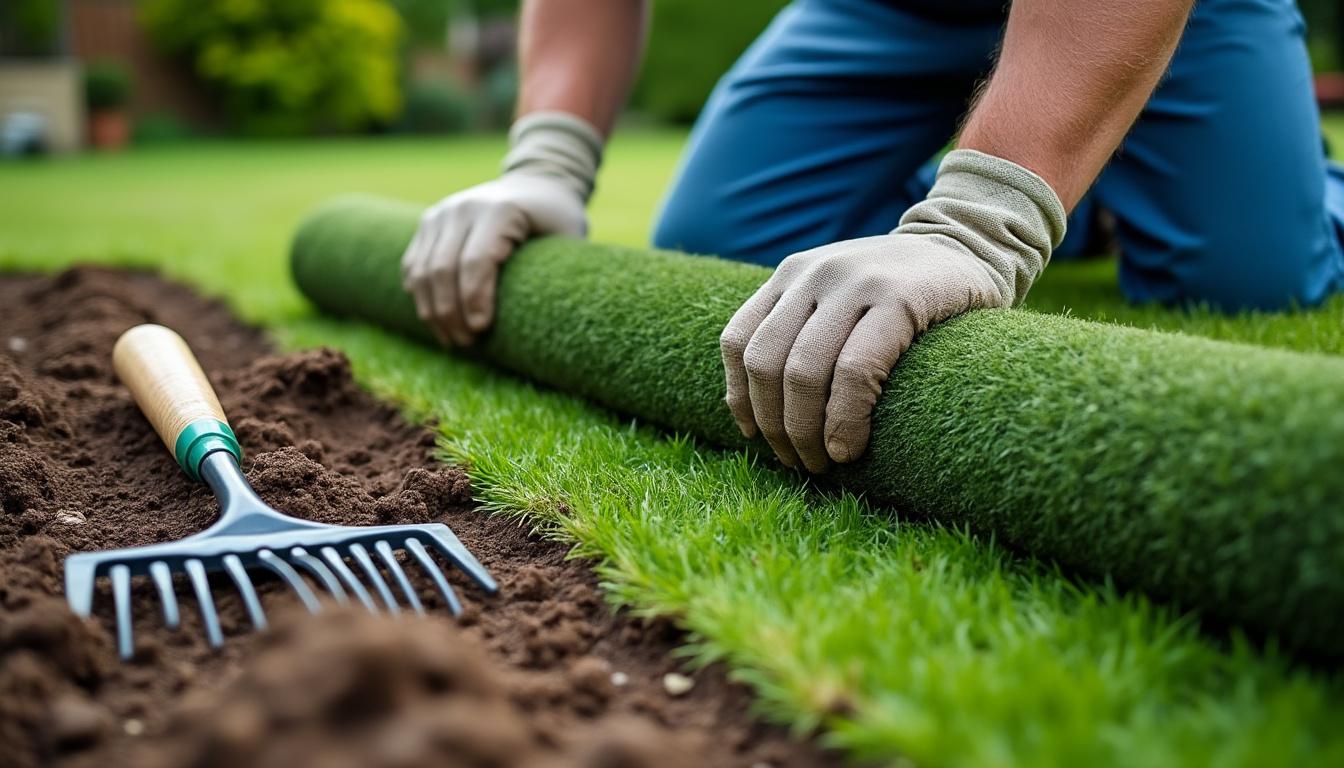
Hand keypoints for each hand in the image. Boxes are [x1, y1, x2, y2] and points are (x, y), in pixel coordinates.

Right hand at [402, 112, 602, 345]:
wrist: (533, 185)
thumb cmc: (556, 220)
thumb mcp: (568, 238)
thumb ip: (558, 269)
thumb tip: (550, 319)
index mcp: (499, 210)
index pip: (476, 261)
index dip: (474, 299)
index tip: (480, 329)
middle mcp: (463, 207)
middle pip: (443, 269)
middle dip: (450, 313)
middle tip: (466, 343)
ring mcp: (441, 213)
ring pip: (422, 270)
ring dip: (432, 310)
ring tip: (451, 339)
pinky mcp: (429, 222)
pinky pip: (414, 264)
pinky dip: (420, 295)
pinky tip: (436, 321)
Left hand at [720, 150, 1065, 471]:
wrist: (972, 246)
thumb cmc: (901, 294)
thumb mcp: (838, 298)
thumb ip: (802, 331)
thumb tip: (759, 415)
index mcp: (792, 274)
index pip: (738, 341)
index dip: (740, 398)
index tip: (757, 437)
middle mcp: (815, 272)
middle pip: (767, 363)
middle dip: (775, 425)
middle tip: (797, 462)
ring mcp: (855, 281)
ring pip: (803, 370)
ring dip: (805, 431)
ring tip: (823, 463)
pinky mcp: (899, 297)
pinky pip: (855, 369)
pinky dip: (844, 418)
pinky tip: (849, 447)